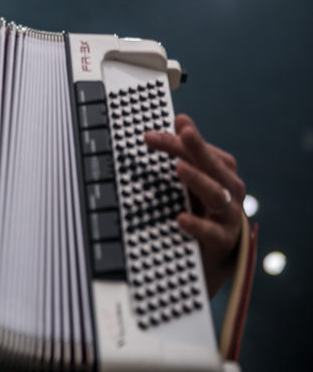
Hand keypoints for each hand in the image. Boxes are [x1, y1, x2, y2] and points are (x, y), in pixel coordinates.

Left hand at [144, 114, 244, 295]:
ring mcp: (230, 217)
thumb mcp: (188, 186)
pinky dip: (198, 225)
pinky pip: (213, 233)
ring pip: (219, 194)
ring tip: (179, 168)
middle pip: (215, 166)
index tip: (152, 133)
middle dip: (197, 148)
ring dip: (199, 179)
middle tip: (183, 132)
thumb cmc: (198, 214)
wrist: (210, 261)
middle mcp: (229, 192)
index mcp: (220, 176)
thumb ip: (182, 157)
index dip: (181, 141)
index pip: (203, 153)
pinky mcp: (225, 243)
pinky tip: (181, 219)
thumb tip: (173, 122)